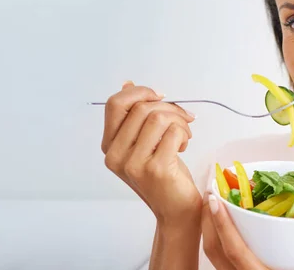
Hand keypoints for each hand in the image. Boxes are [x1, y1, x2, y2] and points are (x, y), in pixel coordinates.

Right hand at [101, 81, 200, 223]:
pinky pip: (173, 132)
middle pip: (141, 108)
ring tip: (184, 134)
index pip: (115, 104)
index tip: (160, 96)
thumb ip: (134, 116)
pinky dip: (184, 133)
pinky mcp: (156, 169)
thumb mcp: (144, 142)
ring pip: (158, 117)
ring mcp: (134, 164)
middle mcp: (116, 155)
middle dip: (169, 107)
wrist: (175, 209)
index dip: (140, 92)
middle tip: (183, 119)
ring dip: (178, 121)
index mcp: (110, 146)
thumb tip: (127, 85)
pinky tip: (183, 146)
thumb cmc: (163, 174)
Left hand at [202, 193, 293, 269]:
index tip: (216, 200)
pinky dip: (216, 243)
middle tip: (211, 193)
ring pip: (212, 256)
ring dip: (208, 229)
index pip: (235, 251)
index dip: (223, 225)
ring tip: (213, 205)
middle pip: (214, 251)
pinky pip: (218, 263)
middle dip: (208, 221)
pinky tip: (221, 229)